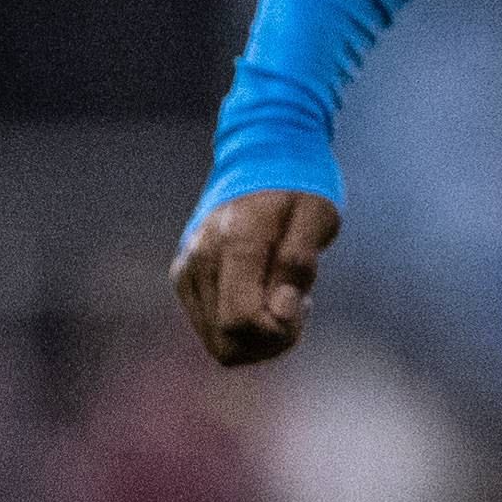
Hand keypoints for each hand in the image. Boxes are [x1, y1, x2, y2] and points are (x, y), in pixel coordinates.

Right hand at [173, 188, 340, 366]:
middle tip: (298, 303)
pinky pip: (211, 331)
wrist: (259, 156)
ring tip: (280, 295)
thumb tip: (280, 309)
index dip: (280, 329)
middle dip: (271, 340)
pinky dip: (241, 327)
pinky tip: (262, 294)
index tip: (303, 301)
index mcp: (236, 241)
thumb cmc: (298, 186)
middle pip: (228, 344)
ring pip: (218, 345)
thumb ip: (299, 262)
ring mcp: (187, 270)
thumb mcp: (318, 215)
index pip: (242, 320)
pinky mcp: (183, 278)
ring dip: (258, 337)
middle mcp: (201, 259)